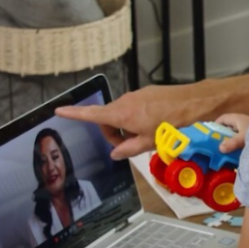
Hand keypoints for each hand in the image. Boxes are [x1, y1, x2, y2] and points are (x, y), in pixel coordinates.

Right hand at [56, 85, 185, 159]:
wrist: (189, 103)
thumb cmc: (168, 124)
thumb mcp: (148, 142)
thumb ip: (128, 149)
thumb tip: (115, 154)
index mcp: (120, 114)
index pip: (91, 114)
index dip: (74, 113)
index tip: (59, 110)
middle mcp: (123, 102)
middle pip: (107, 119)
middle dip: (114, 134)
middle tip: (130, 145)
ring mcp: (134, 96)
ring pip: (122, 115)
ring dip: (127, 127)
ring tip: (146, 135)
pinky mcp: (144, 93)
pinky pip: (133, 108)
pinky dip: (136, 118)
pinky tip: (153, 124)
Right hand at [215, 113, 248, 152]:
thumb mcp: (242, 138)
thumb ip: (232, 143)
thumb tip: (220, 148)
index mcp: (238, 118)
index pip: (223, 118)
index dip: (216, 125)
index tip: (211, 133)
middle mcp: (242, 121)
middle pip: (229, 126)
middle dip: (223, 134)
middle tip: (217, 143)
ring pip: (236, 132)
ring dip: (231, 139)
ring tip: (225, 148)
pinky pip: (242, 137)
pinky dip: (238, 142)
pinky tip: (236, 149)